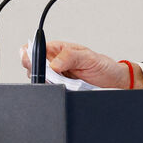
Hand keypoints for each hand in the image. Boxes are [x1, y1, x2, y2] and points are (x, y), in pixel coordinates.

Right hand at [18, 40, 135, 88]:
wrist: (114, 84)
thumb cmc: (103, 66)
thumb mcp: (88, 57)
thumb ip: (70, 57)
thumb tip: (53, 64)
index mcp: (58, 50)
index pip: (35, 48)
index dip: (28, 54)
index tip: (32, 61)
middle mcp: (54, 63)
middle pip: (32, 67)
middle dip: (37, 72)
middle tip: (52, 75)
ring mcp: (56, 78)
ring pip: (39, 82)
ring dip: (46, 84)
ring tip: (62, 83)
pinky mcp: (60, 91)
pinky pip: (49, 93)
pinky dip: (52, 93)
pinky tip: (62, 91)